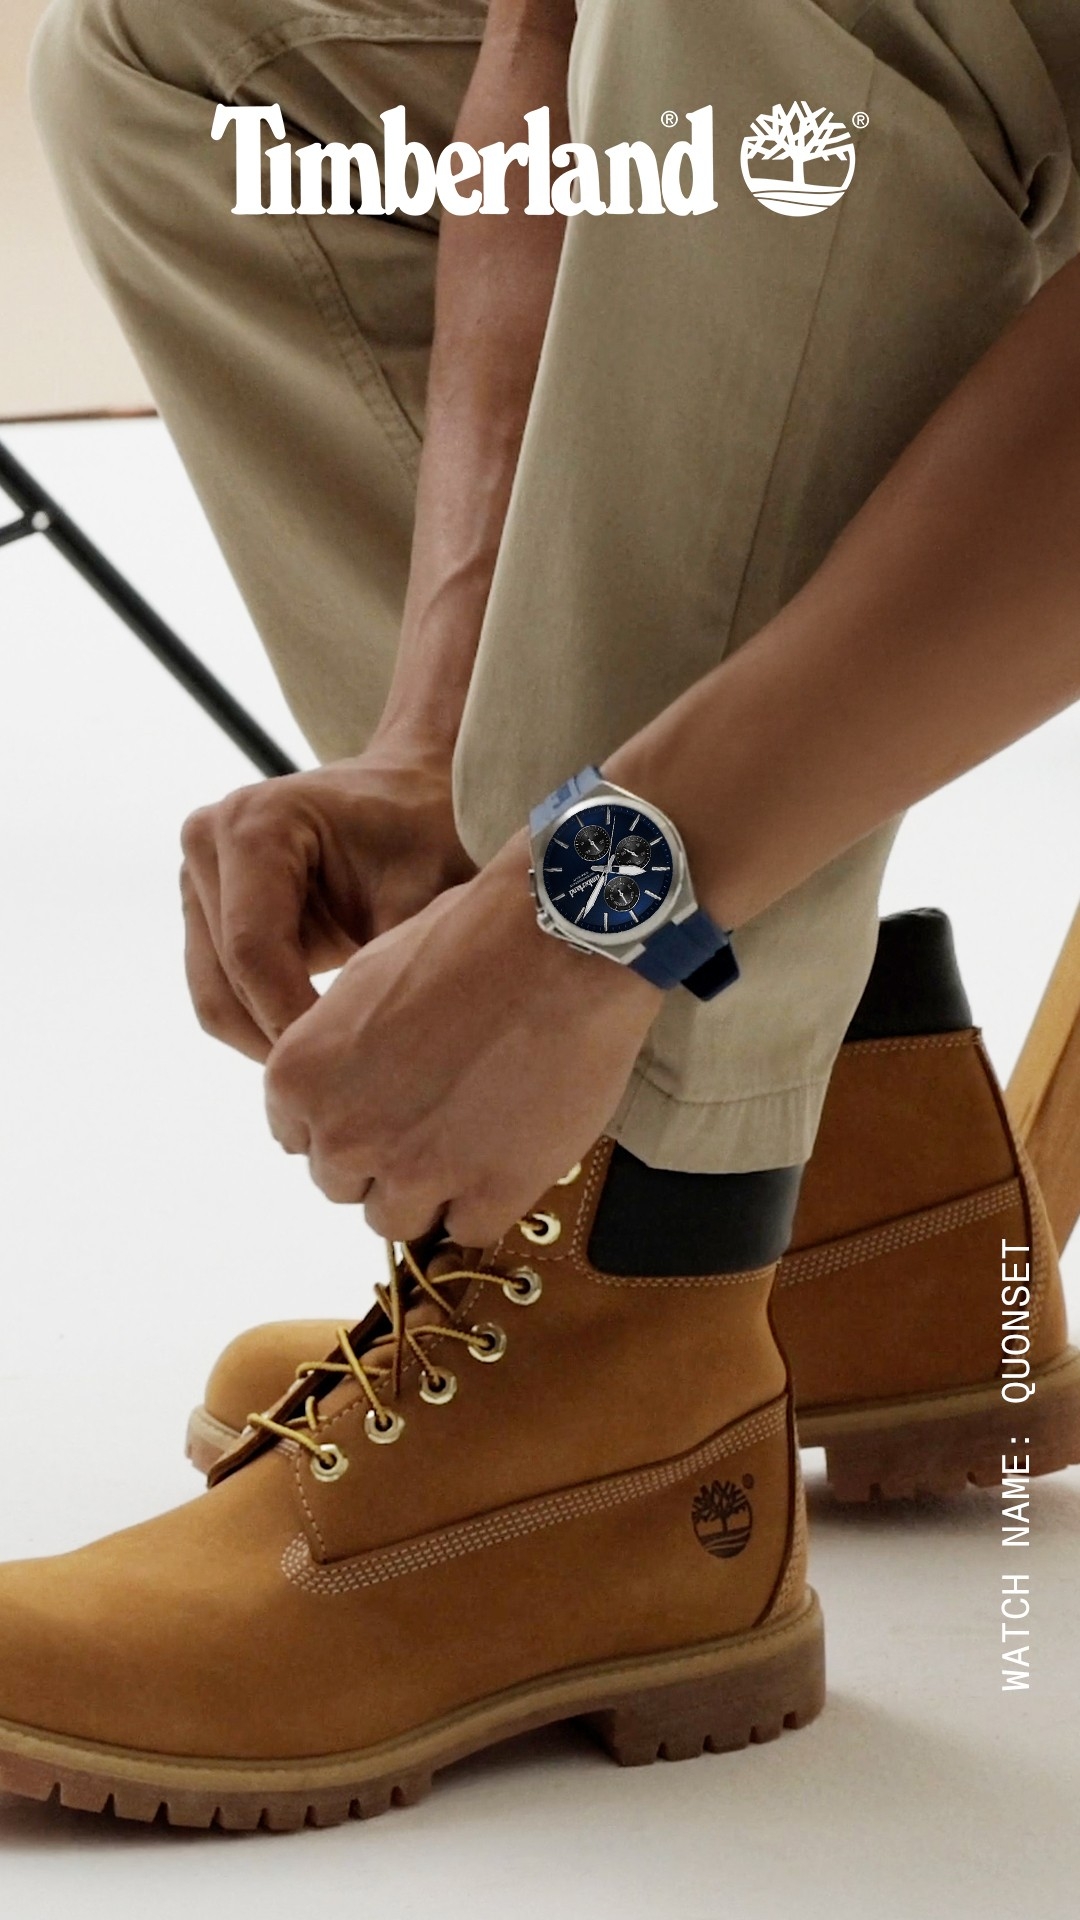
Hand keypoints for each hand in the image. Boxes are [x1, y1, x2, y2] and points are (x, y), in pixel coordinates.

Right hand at [180, 737, 475, 1062]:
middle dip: (282, 1040)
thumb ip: (393, 965)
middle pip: (225, 980)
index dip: (292, 1022)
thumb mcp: (428, 896)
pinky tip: (319, 1042)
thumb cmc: (429, 835)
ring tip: (337, 1070)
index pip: (255, 952)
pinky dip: (263, 1025)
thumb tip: (373, 1057)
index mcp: (257, 824)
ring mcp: (198, 873)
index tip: (349, 1070)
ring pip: (214, 996)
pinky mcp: (202, 905)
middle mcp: (209, 840)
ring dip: (269, 1041)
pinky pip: (219, 991)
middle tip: (346, 1088)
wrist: (411, 795)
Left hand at [263, 835, 661, 1243]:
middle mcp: (345, 1132)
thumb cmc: (471, 938)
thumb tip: (345, 1083)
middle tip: (430, 1117)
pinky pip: (469, 1229)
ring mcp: (417, 1170)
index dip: (344, 1120)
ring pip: (397, 1219)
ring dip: (427, 1189)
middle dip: (381, 1157)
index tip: (378, 1106)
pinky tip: (508, 1153)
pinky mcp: (489, 1192)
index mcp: (298, 1076)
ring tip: (470, 1139)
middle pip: (343, 1183)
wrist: (557, 942)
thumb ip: (338, 1047)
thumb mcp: (369, 977)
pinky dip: (486, 1200)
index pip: (298, 1138)